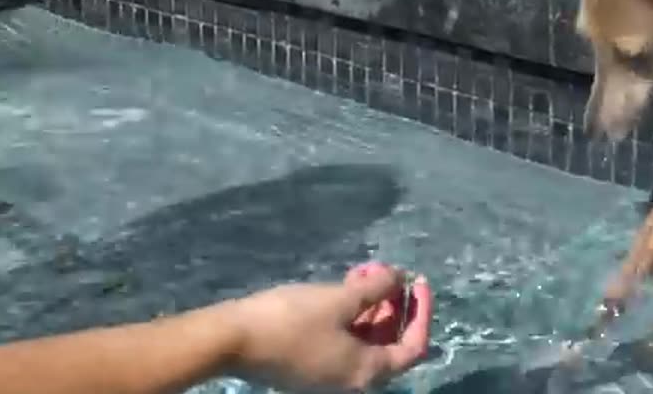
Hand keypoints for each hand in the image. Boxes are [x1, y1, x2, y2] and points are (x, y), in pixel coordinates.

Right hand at [224, 262, 432, 391]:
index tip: (418, 280)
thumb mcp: (340, 299)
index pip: (413, 346)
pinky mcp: (309, 364)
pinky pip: (343, 339)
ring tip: (364, 271)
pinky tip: (345, 285)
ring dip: (371, 304)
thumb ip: (377, 289)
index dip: (421, 312)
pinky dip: (351, 313)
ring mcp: (329, 375)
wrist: (231, 339)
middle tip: (387, 270)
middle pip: (389, 342)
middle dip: (393, 302)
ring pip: (365, 338)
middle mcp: (352, 380)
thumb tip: (399, 278)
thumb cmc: (291, 320)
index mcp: (366, 372)